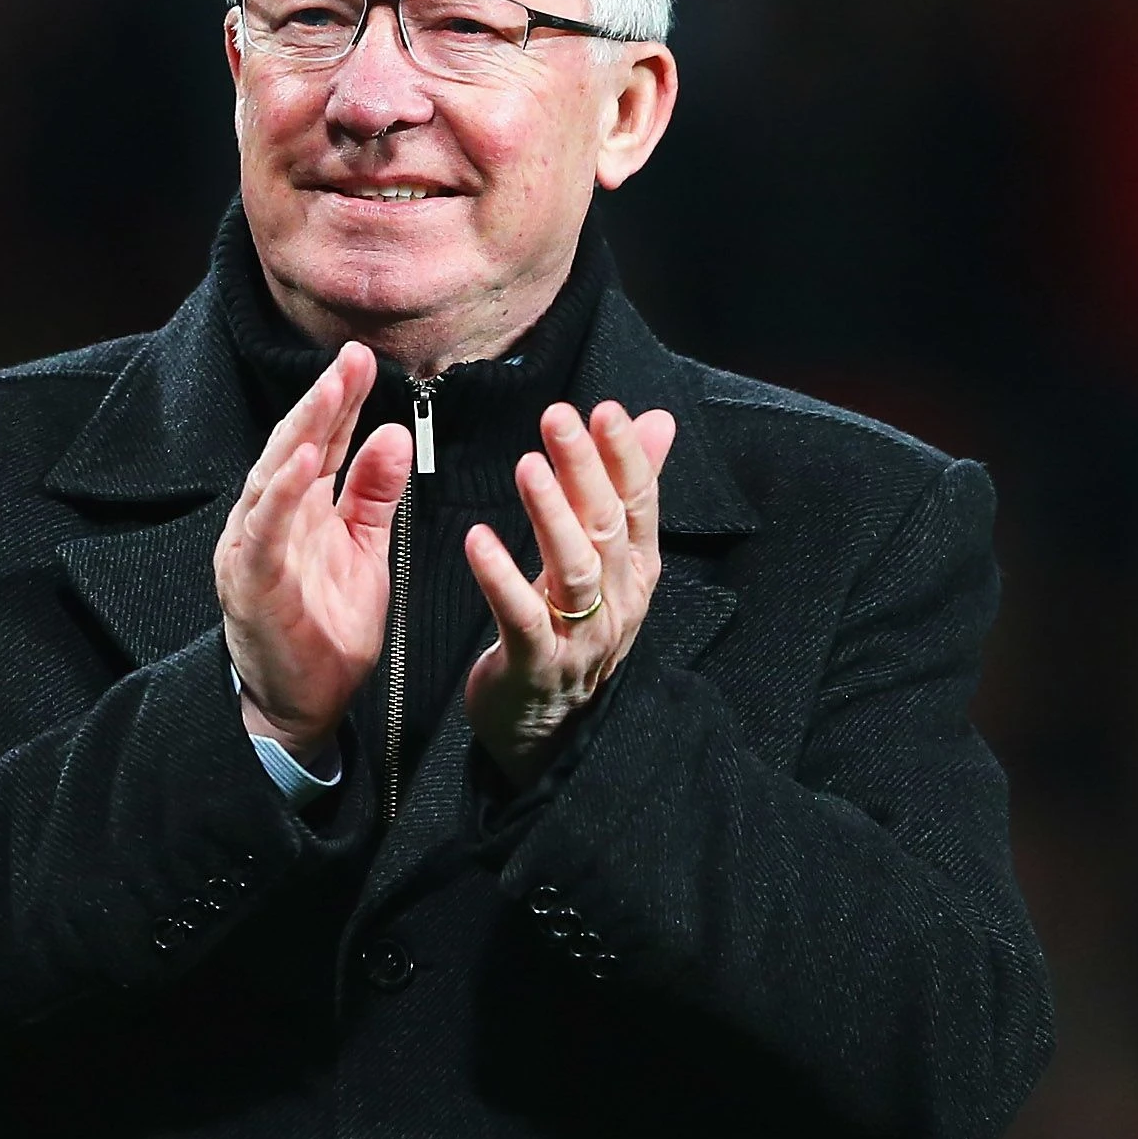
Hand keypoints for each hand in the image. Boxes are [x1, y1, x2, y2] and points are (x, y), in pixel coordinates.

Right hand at [216, 343, 412, 765]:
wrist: (301, 703)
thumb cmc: (326, 628)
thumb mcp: (364, 550)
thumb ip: (373, 494)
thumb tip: (391, 433)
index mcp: (299, 509)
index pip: (322, 443)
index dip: (342, 401)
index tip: (366, 360)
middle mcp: (269, 519)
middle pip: (294, 447)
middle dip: (323, 401)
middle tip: (351, 359)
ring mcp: (254, 548)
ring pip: (273, 477)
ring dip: (302, 433)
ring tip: (329, 393)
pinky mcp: (250, 582)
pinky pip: (264, 531)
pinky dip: (282, 493)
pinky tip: (304, 461)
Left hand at [462, 400, 677, 783]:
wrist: (549, 729)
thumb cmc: (572, 630)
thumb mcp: (609, 561)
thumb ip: (630, 489)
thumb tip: (659, 421)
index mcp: (636, 569)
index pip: (639, 503)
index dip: (624, 456)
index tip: (604, 409)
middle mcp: (618, 600)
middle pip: (607, 526)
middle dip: (585, 469)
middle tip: (559, 418)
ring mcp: (581, 637)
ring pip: (574, 569)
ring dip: (552, 515)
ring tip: (527, 468)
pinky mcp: (536, 665)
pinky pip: (522, 617)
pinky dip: (501, 577)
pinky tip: (478, 540)